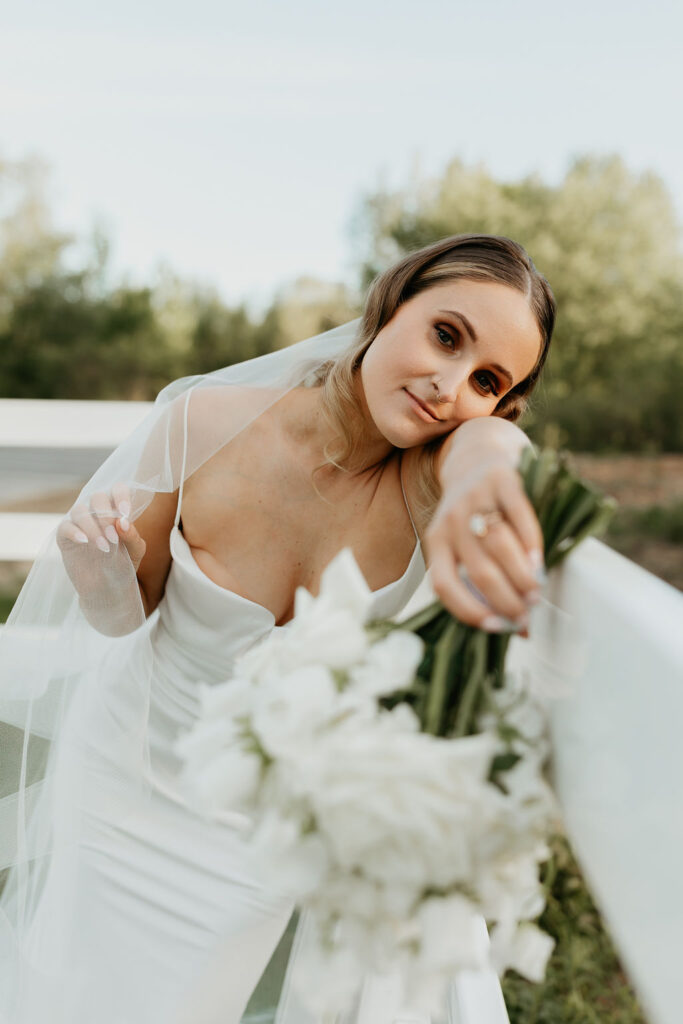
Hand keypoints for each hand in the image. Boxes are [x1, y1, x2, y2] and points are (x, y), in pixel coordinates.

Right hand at [57, 484, 146, 604]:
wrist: (109, 586)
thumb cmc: (126, 562)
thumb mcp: (136, 550)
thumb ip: (132, 535)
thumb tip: (121, 522)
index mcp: (116, 509)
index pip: (117, 489)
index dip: (121, 496)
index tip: (125, 513)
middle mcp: (97, 511)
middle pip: (97, 497)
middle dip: (106, 516)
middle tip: (114, 538)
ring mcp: (79, 522)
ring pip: (80, 510)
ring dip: (92, 527)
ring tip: (104, 548)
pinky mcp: (65, 536)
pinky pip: (65, 526)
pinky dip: (74, 531)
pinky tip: (84, 541)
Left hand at [425, 447, 543, 634]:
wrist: (478, 452)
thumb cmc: (477, 512)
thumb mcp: (464, 541)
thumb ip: (483, 579)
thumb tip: (519, 629)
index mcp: (436, 541)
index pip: (444, 585)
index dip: (470, 611)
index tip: (498, 627)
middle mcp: (450, 519)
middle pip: (478, 570)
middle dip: (505, 599)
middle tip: (526, 614)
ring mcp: (475, 497)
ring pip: (498, 546)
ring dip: (520, 576)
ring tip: (536, 593)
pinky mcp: (501, 478)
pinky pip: (519, 515)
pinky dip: (531, 543)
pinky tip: (540, 564)